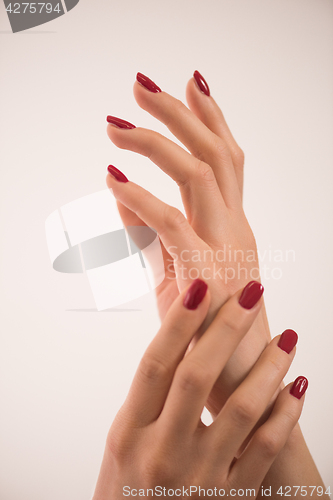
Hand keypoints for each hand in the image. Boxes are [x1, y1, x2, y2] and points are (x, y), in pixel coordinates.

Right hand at [92, 280, 305, 498]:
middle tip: (251, 293)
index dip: (179, 322)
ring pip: (241, 410)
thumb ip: (147, 399)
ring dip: (268, 367)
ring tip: (286, 337)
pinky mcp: (229, 497)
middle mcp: (161, 452)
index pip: (156, 364)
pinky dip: (285, 414)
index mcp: (128, 432)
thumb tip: (178, 344)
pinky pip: (264, 450)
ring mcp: (198, 477)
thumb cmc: (126, 492)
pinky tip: (297, 386)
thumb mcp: (121, 442)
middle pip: (197, 376)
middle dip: (227, 328)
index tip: (201, 286)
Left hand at [106, 71, 268, 413]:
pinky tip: (113, 179)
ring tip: (117, 126)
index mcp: (234, 227)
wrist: (234, 382)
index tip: (190, 83)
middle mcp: (237, 229)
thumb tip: (122, 195)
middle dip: (180, 113)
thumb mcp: (178, 273)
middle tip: (142, 84)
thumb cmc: (208, 329)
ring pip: (199, 175)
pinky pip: (173, 224)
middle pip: (216, 154)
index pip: (228, 160)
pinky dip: (141, 199)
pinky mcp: (209, 278)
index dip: (211, 118)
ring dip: (157, 142)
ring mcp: (228, 250)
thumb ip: (152, 233)